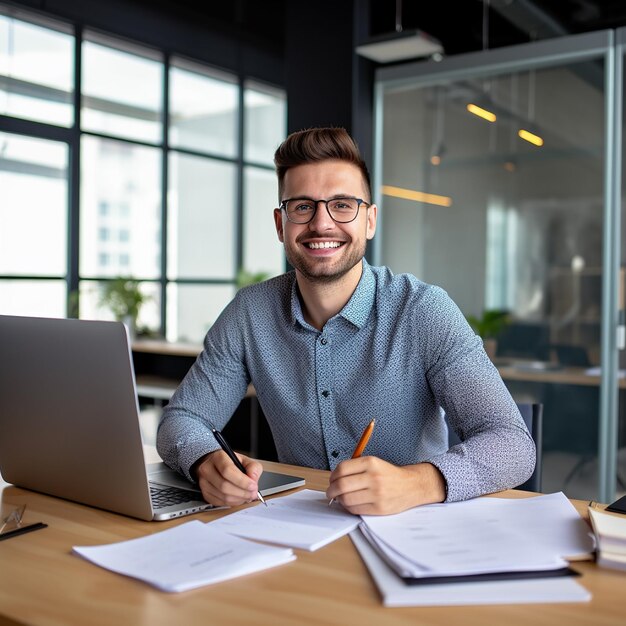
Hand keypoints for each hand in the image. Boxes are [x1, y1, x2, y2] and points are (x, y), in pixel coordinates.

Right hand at [193, 450, 263, 506]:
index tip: (253, 485)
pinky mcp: (205, 494)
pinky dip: (233, 503)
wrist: (217, 466)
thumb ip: (253, 467)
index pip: (227, 471)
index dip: (242, 481)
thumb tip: (253, 478)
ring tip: (248, 495)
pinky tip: (239, 498)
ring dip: (239, 499)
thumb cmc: (231, 463)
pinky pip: (221, 503)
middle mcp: (207, 469)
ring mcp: (204, 483)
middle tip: (253, 493)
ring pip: (223, 497)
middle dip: (242, 492)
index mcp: (218, 457)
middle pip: (224, 486)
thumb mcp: (245, 460)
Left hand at [326, 456, 445, 515]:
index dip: (333, 476)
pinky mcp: (379, 508)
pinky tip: (351, 503)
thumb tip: (334, 479)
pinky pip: (355, 509)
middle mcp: (374, 477)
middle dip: (331, 490)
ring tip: (341, 498)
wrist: (411, 486)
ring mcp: (377, 493)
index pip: (342, 469)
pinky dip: (348, 507)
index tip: (331, 480)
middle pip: (342, 485)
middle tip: (331, 492)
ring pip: (346, 499)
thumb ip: (355, 468)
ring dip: (339, 500)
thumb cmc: (388, 475)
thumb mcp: (374, 463)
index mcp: (371, 462)